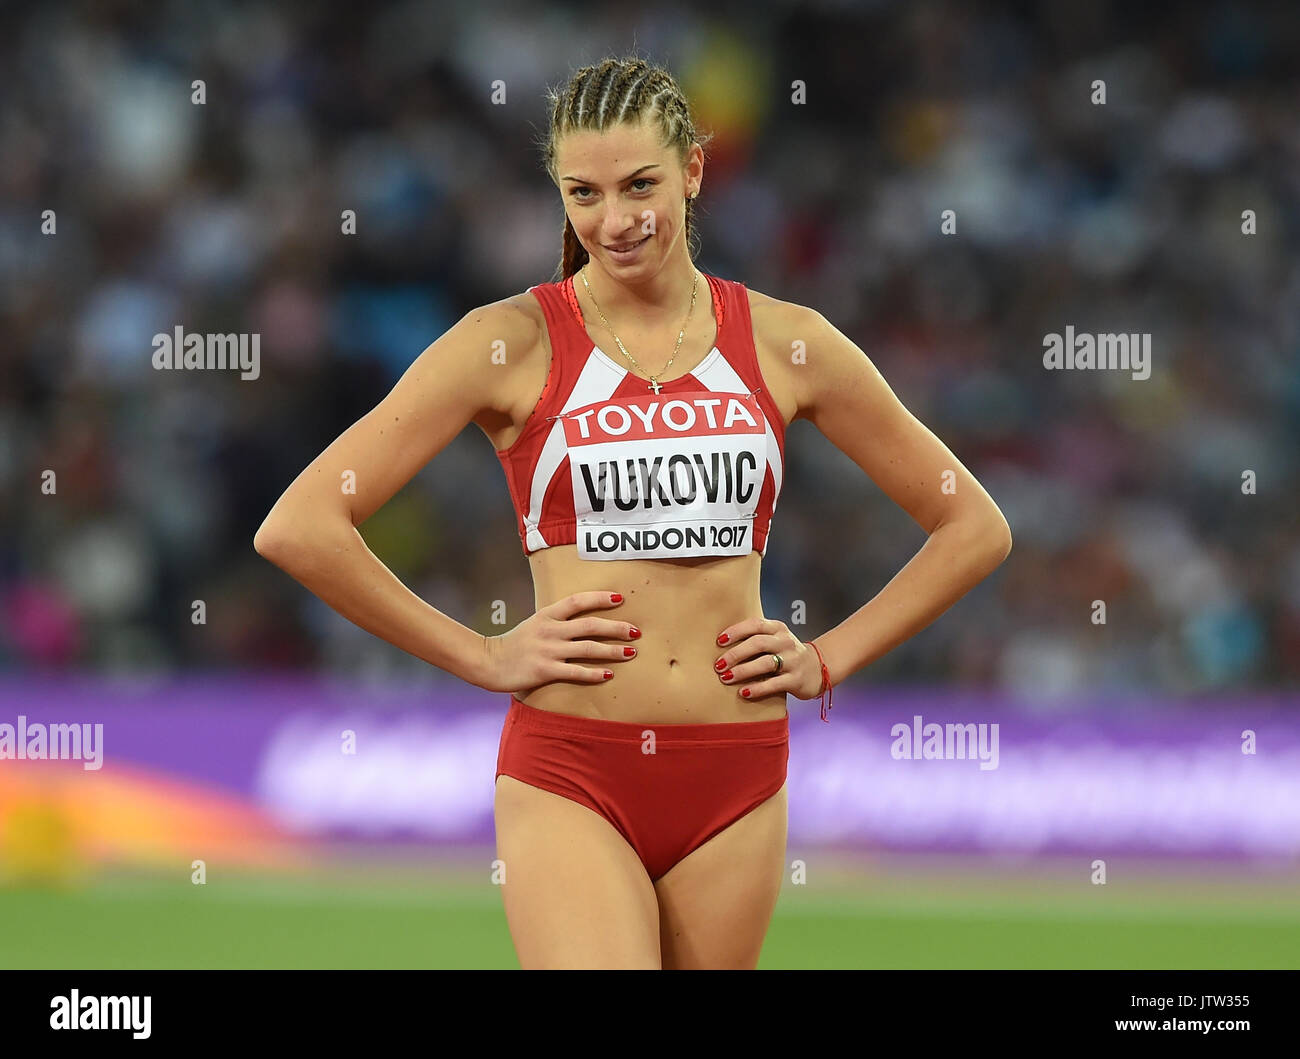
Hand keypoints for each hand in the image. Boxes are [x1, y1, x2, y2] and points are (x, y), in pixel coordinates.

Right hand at [478, 591, 639, 694]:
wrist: (489, 662)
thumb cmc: (515, 643)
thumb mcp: (534, 624)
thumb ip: (556, 621)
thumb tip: (582, 619)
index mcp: (547, 615)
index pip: (577, 601)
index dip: (599, 598)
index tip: (620, 599)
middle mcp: (550, 630)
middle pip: (590, 625)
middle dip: (616, 627)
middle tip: (636, 631)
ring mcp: (548, 650)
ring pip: (588, 648)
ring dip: (612, 650)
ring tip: (631, 653)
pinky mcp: (545, 670)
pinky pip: (576, 671)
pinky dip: (594, 673)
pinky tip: (608, 674)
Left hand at [712, 618, 823, 700]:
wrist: (817, 669)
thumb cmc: (785, 654)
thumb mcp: (774, 640)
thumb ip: (754, 638)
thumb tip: (718, 644)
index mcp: (778, 628)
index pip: (755, 624)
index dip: (736, 631)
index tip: (719, 641)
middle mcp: (786, 642)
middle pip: (758, 643)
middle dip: (735, 654)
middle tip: (718, 665)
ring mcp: (793, 660)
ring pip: (765, 663)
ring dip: (743, 671)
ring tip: (726, 678)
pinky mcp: (796, 679)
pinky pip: (774, 684)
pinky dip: (757, 688)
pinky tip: (743, 692)